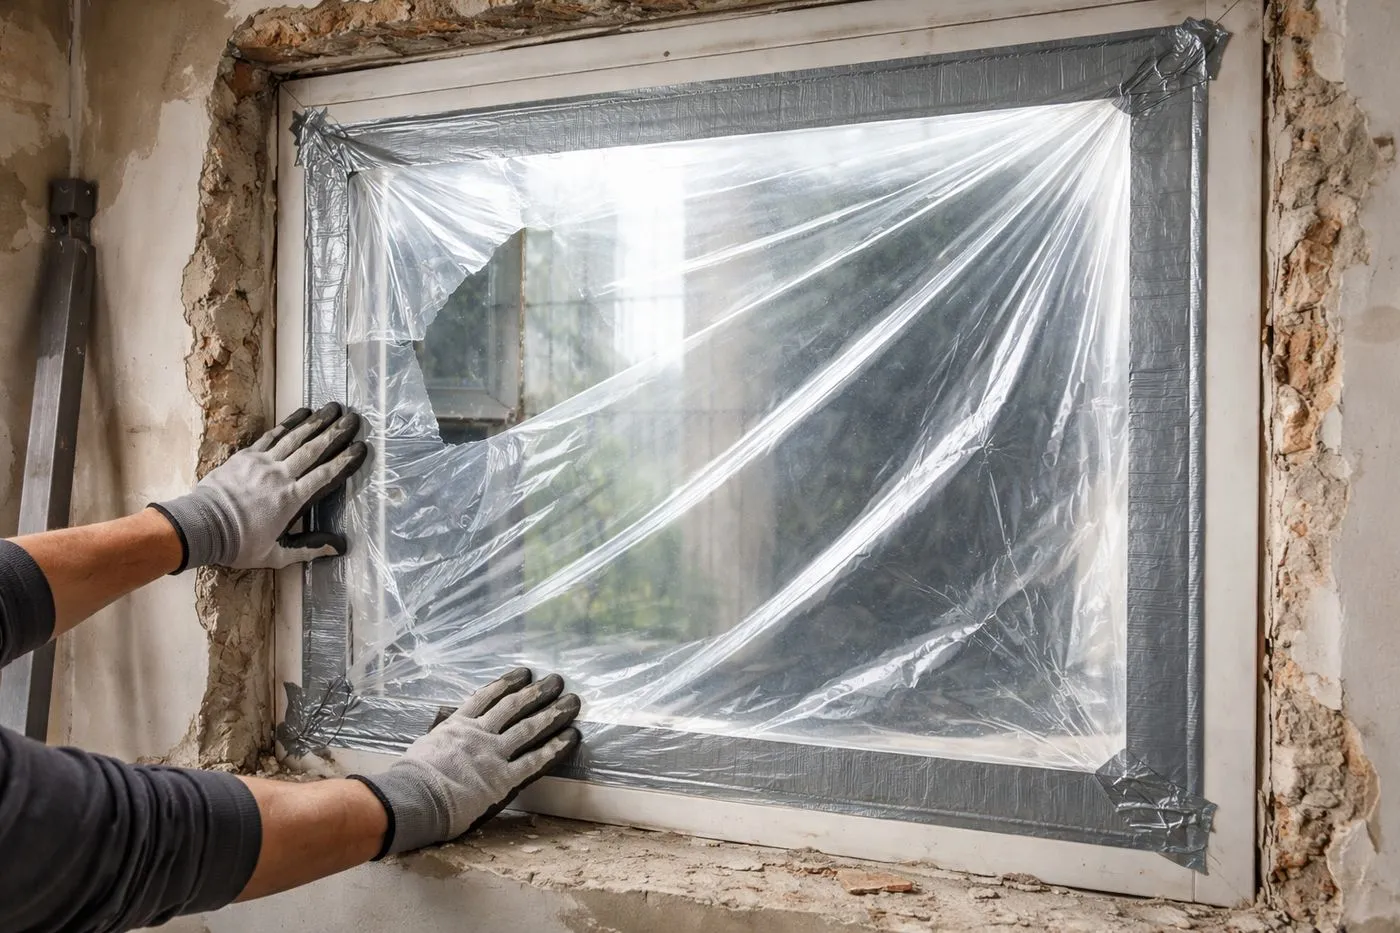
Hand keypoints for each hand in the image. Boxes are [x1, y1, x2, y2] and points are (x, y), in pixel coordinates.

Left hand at [152, 402, 368, 570]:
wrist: (201, 527)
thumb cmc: (238, 544)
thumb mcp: (276, 554)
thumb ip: (308, 548)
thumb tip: (339, 547)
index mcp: (291, 500)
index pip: (325, 475)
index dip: (345, 460)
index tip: (361, 447)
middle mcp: (280, 476)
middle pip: (314, 449)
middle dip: (336, 432)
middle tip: (354, 419)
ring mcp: (262, 463)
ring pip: (295, 437)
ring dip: (316, 421)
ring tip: (334, 408)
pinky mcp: (246, 456)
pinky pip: (272, 435)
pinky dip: (289, 423)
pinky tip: (302, 413)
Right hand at [353, 669, 581, 855]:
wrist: (412, 797)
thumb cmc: (409, 778)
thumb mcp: (423, 746)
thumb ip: (440, 737)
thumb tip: (443, 735)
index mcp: (457, 725)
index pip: (486, 697)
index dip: (508, 683)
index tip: (524, 674)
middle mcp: (479, 734)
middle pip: (514, 707)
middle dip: (538, 692)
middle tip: (557, 681)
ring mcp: (493, 754)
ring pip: (529, 727)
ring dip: (553, 712)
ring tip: (572, 701)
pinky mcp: (504, 778)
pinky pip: (535, 760)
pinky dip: (556, 747)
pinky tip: (571, 737)